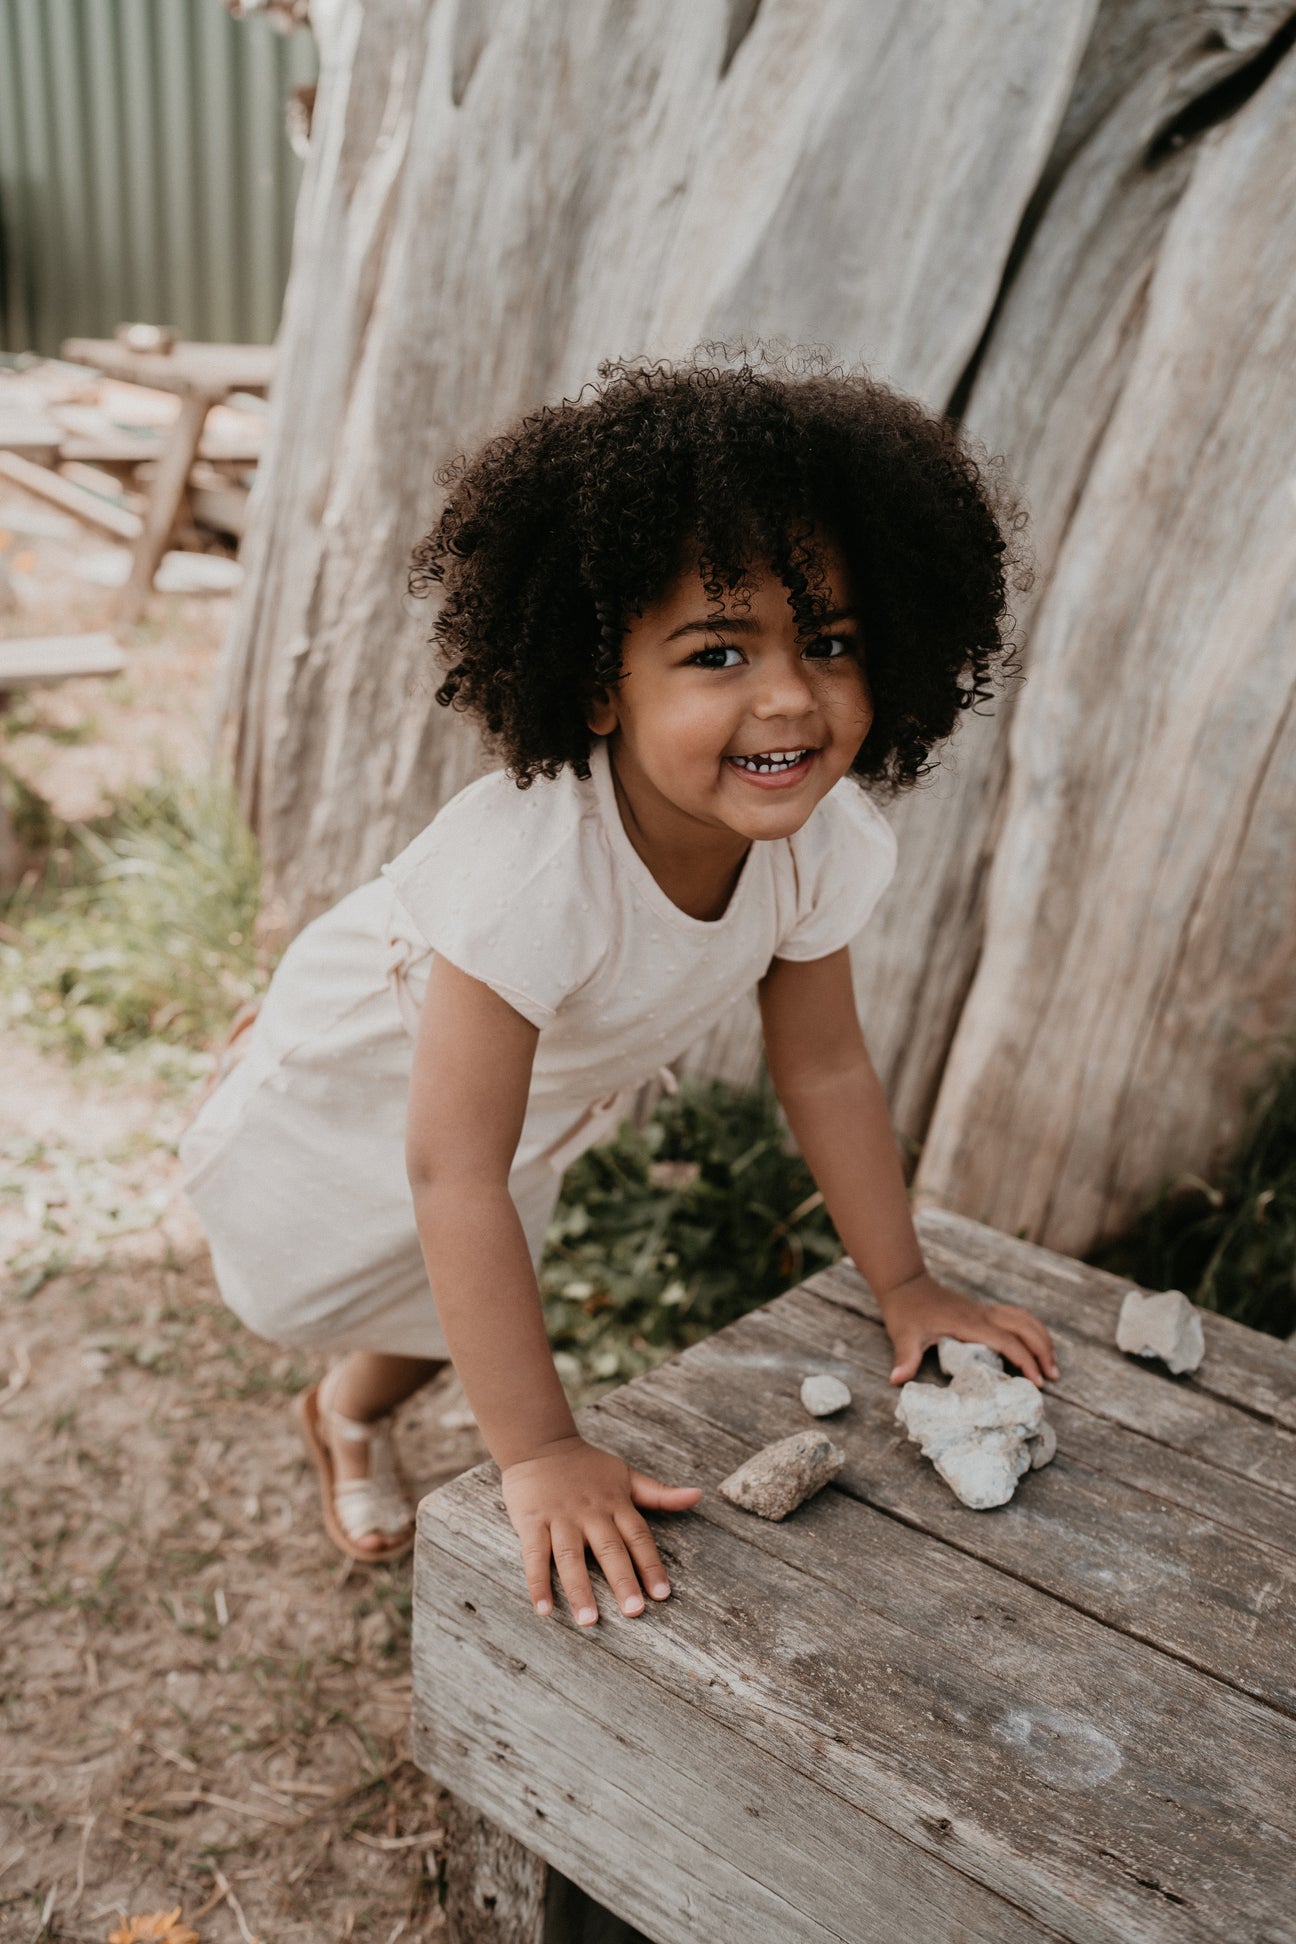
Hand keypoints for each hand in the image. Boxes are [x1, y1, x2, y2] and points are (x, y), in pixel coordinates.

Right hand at [500, 1434, 701, 1625]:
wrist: (540, 1443)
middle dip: (622, 1581)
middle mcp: (590, 1513)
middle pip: (609, 1549)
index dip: (651, 1565)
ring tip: (588, 1621)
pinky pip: (534, 1556)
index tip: (662, 1594)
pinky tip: (544, 1610)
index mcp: (615, 1503)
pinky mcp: (532, 1522)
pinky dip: (538, 1583)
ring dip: (579, 1590)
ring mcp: (560, 1518)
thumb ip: (660, 1494)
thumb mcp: (626, 1476)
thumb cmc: (587, 1466)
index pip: (638, 1537)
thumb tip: (697, 1496)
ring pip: (571, 1557)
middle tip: (634, 1612)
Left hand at [879, 1271, 1058, 1386]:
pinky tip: (1033, 1345)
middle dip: (1043, 1350)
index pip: (1007, 1342)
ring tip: (1051, 1363)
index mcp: (970, 1323)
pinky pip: (1016, 1317)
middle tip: (1052, 1376)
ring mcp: (985, 1311)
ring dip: (1041, 1338)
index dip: (1025, 1361)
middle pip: (1025, 1328)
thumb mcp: (904, 1336)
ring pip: (1024, 1319)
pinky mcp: (983, 1310)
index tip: (1037, 1382)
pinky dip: (1031, 1329)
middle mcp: (983, 1315)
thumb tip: (896, 1379)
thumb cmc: (906, 1311)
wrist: (906, 1283)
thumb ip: (905, 1357)